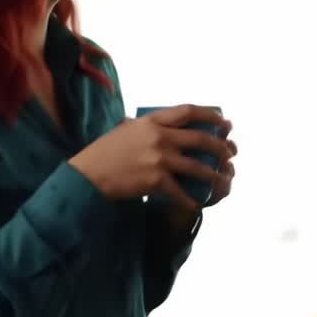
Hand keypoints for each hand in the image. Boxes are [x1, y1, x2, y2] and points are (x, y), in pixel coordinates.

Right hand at [70, 104, 233, 211]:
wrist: (86, 176)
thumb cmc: (103, 153)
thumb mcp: (125, 130)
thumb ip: (147, 126)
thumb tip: (165, 123)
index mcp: (152, 121)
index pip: (189, 111)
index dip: (211, 116)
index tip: (225, 123)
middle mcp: (159, 137)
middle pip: (201, 139)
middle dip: (221, 146)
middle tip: (230, 152)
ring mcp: (159, 159)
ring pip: (198, 167)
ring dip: (215, 175)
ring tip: (225, 179)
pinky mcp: (156, 180)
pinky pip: (182, 191)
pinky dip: (192, 199)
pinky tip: (199, 204)